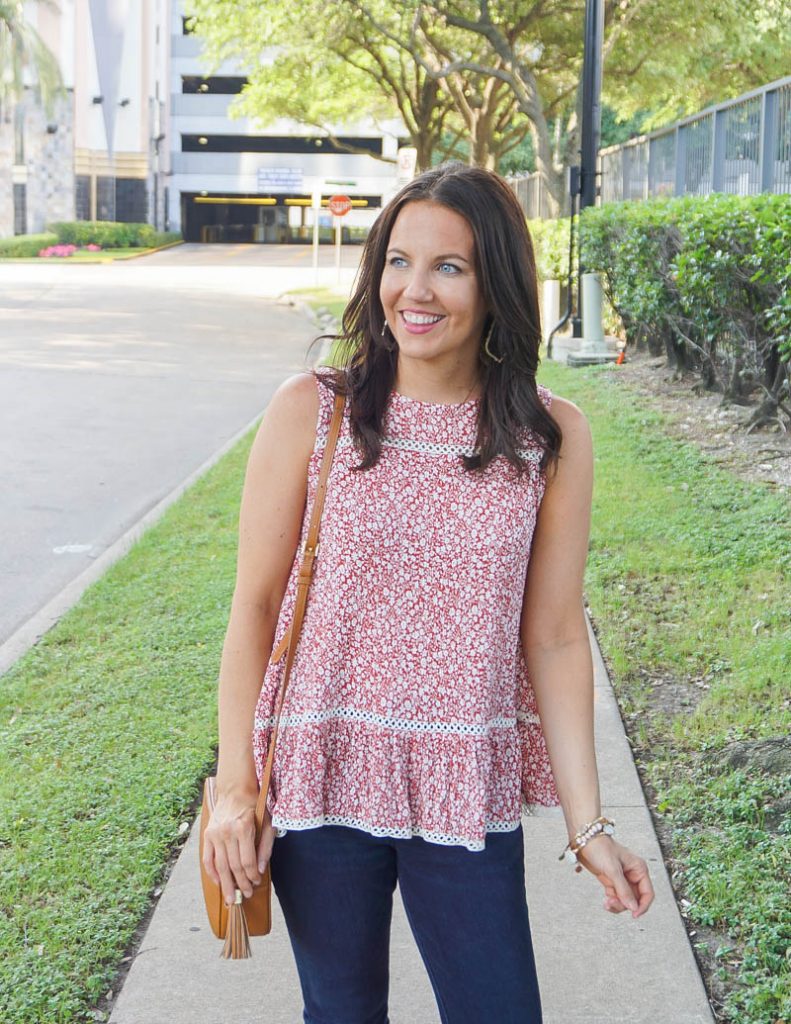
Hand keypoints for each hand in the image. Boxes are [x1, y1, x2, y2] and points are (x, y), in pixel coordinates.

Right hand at [202, 789, 277, 905]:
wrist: (235, 790)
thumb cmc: (255, 806)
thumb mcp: (267, 823)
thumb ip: (265, 847)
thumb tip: (260, 870)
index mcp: (243, 828)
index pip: (247, 861)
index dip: (252, 875)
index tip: (256, 882)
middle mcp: (227, 832)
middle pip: (233, 866)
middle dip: (241, 884)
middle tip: (246, 895)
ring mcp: (215, 834)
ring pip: (220, 866)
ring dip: (226, 884)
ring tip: (232, 898)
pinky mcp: (207, 835)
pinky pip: (207, 859)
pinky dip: (212, 873)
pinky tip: (219, 883)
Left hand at [573, 835, 654, 917]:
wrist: (584, 841)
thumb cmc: (600, 847)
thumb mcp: (613, 869)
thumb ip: (623, 889)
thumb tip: (633, 907)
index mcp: (639, 868)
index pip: (647, 893)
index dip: (642, 906)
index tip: (634, 914)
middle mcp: (632, 874)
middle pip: (635, 899)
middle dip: (625, 904)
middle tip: (613, 902)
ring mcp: (622, 879)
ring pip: (625, 900)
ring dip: (617, 904)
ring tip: (607, 902)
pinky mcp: (612, 881)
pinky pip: (616, 897)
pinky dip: (611, 901)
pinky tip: (606, 900)